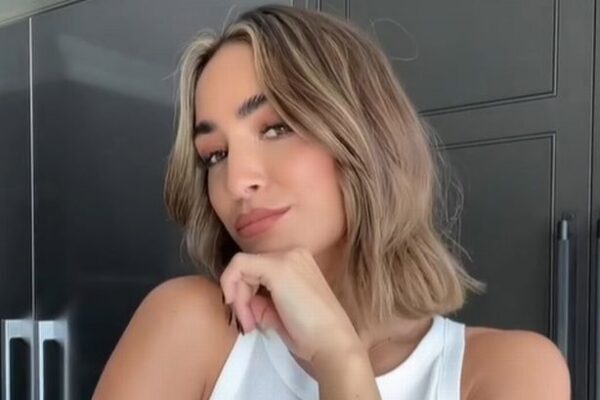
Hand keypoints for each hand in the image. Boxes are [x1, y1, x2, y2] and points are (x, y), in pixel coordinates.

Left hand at [219, 247, 358, 362]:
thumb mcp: (279, 313)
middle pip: (249, 267)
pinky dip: (232, 286)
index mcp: (297, 262)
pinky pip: (239, 266)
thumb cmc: (311, 334)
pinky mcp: (277, 267)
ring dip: (239, 297)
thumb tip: (243, 300)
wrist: (331, 344)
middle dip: (240, 296)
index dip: (245, 293)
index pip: (258, 269)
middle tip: (247, 324)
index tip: (248, 320)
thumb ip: (260, 302)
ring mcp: (286, 257)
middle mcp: (293, 253)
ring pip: (242, 266)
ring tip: (250, 324)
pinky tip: (241, 309)